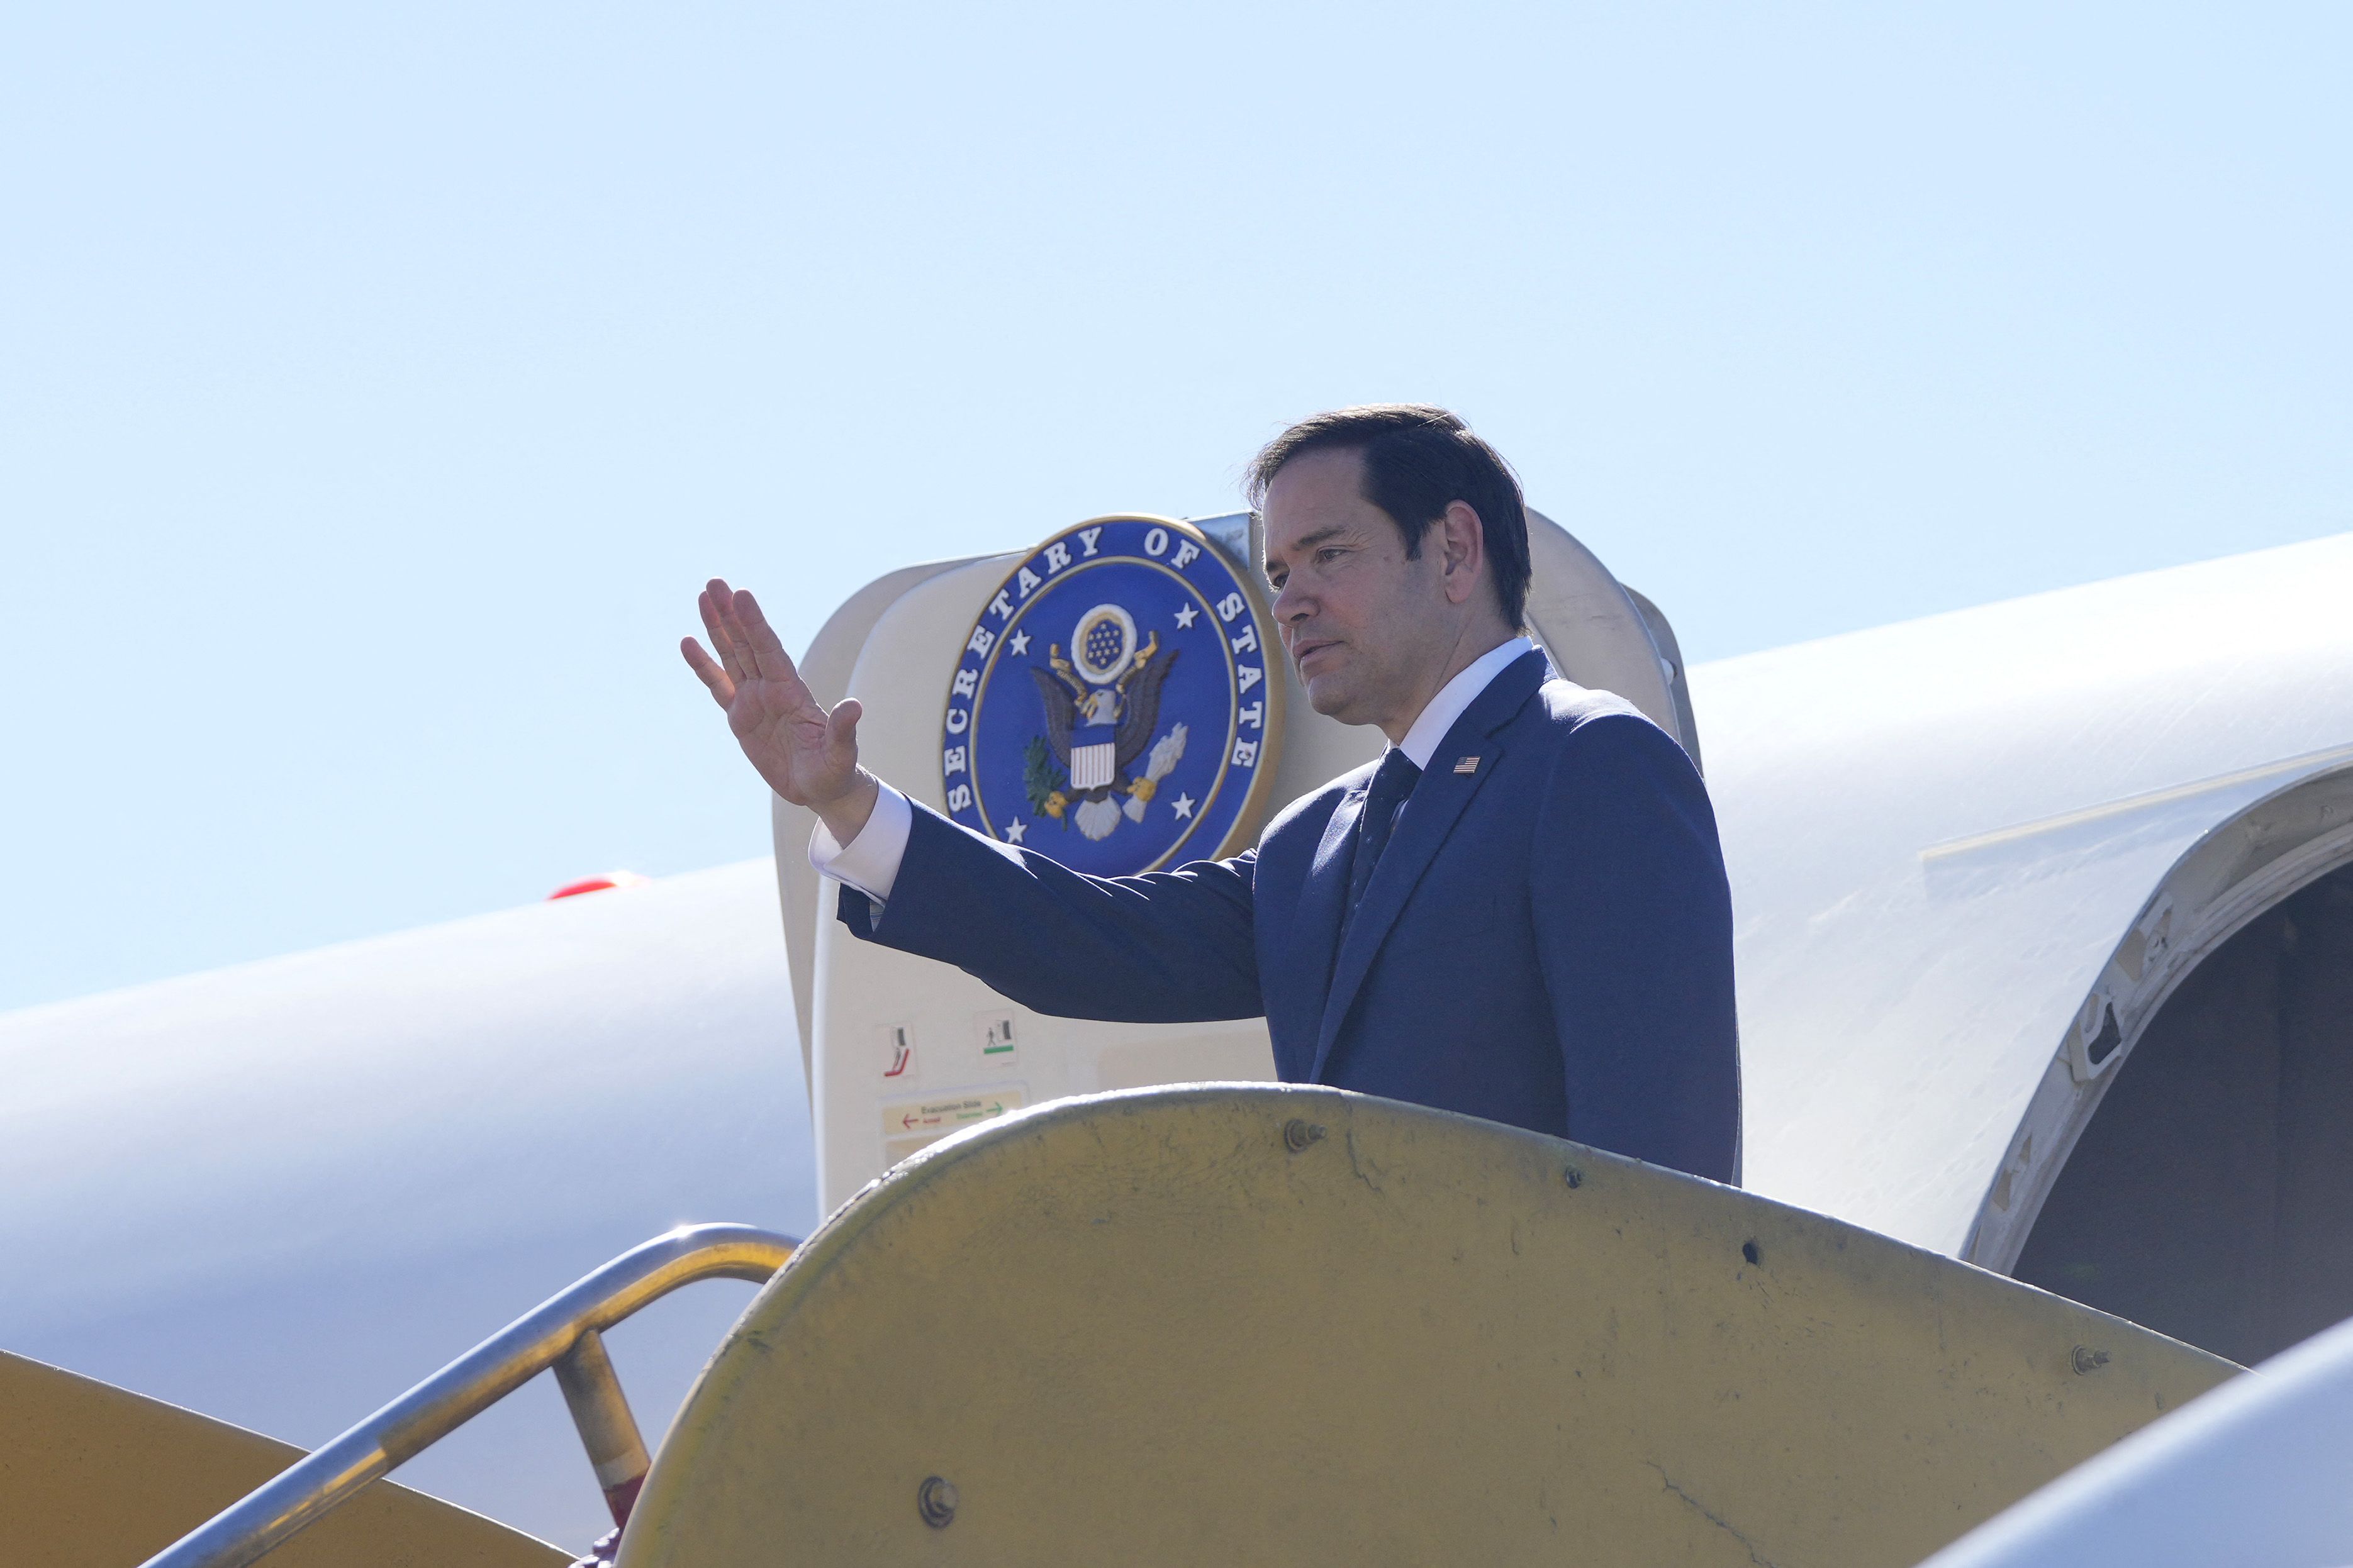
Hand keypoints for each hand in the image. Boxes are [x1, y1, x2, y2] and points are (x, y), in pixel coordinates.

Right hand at [682, 579, 878, 842]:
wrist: (820, 787)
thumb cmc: (834, 769)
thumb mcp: (840, 753)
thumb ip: (842, 729)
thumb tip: (854, 706)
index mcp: (791, 692)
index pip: (769, 650)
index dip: (755, 623)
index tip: (741, 595)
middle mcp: (771, 688)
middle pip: (747, 643)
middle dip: (731, 614)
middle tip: (715, 582)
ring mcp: (754, 700)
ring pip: (732, 656)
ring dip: (717, 628)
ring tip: (704, 596)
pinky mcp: (740, 717)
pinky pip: (718, 686)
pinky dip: (703, 666)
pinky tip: (688, 643)